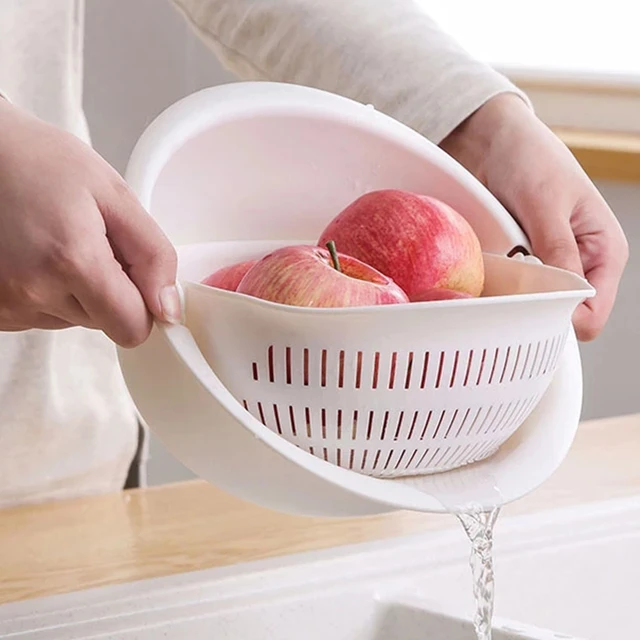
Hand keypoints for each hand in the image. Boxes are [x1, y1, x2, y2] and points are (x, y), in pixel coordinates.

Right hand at [0, 99, 178, 346]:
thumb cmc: (38, 162)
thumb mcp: (114, 194)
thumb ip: (153, 254)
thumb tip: (169, 308)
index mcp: (71, 262)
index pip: (132, 329)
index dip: (143, 305)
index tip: (136, 275)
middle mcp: (33, 293)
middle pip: (105, 324)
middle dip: (108, 289)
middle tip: (87, 242)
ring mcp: (6, 306)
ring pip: (73, 320)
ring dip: (76, 290)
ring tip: (55, 244)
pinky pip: (42, 316)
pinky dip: (47, 292)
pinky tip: (33, 256)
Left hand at [441, 94, 627, 340]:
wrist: (490, 139)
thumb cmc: (530, 157)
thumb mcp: (547, 202)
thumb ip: (558, 249)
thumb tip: (564, 295)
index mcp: (603, 251)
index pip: (592, 313)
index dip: (563, 318)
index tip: (528, 307)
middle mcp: (577, 264)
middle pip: (559, 315)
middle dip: (533, 307)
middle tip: (506, 289)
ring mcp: (545, 265)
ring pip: (530, 306)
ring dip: (509, 295)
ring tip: (494, 271)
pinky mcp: (517, 262)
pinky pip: (507, 291)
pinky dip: (494, 284)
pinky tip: (483, 268)